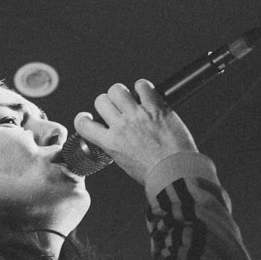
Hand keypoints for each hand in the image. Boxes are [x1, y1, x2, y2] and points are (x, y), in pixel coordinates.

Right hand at [72, 80, 197, 183]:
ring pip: (117, 89)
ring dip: (123, 93)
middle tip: (118, 109)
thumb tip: (116, 137)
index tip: (88, 118)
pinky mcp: (155, 107)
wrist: (177, 173)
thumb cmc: (156, 174)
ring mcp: (137, 115)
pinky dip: (143, 88)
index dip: (83, 119)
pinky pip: (142, 86)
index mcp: (110, 143)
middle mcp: (120, 126)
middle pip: (101, 100)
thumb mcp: (126, 164)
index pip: (83, 124)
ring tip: (132, 100)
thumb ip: (117, 147)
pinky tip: (147, 96)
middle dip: (108, 103)